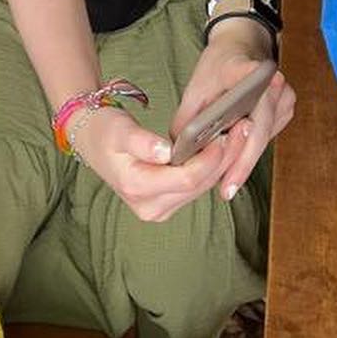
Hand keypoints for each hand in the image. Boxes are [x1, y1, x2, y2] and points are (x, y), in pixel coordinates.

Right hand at [73, 105, 241, 222]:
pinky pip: (197, 186)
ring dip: (223, 162)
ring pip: (203, 187)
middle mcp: (150, 207)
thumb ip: (141, 142)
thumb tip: (164, 152)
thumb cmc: (106, 132)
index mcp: (137, 188)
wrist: (94, 142)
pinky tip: (225, 147)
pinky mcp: (168, 203)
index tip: (223, 135)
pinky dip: (212, 166)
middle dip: (224, 158)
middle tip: (242, 129)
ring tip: (239, 134)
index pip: (185, 179)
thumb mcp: (119, 130)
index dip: (208, 159)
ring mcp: (160, 208)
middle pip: (199, 185)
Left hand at [172, 20, 294, 201]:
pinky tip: (236, 165)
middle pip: (260, 133)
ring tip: (228, 183)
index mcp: (251, 72)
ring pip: (266, 139)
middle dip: (242, 164)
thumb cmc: (217, 66)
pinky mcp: (285, 109)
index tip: (229, 170)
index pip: (251, 112)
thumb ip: (189, 121)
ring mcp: (285, 98)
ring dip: (246, 160)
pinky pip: (268, 136)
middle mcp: (276, 85)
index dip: (241, 147)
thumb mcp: (196, 89)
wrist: (241, 46)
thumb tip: (179, 158)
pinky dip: (251, 150)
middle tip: (226, 190)